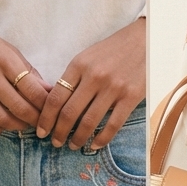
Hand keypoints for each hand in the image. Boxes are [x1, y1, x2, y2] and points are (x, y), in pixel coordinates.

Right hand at [0, 11, 49, 134]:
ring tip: (24, 124)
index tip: (52, 110)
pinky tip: (3, 125)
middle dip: (35, 120)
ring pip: (2, 119)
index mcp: (5, 59)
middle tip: (41, 122)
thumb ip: (27, 71)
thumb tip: (48, 91)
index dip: (46, 105)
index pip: (33, 90)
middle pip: (20, 108)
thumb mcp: (7, 49)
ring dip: (17, 126)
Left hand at [36, 18, 145, 149]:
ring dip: (78, 138)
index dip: (46, 118)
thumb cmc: (113, 50)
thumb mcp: (87, 57)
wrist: (145, 40)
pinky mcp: (131, 96)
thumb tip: (57, 105)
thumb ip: (73, 78)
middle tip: (55, 143)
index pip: (56, 97)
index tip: (41, 131)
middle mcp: (94, 76)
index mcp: (79, 65)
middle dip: (58, 132)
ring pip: (89, 121)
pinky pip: (113, 124)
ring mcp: (113, 87)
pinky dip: (101, 139)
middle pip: (69, 113)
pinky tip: (94, 145)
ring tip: (73, 145)